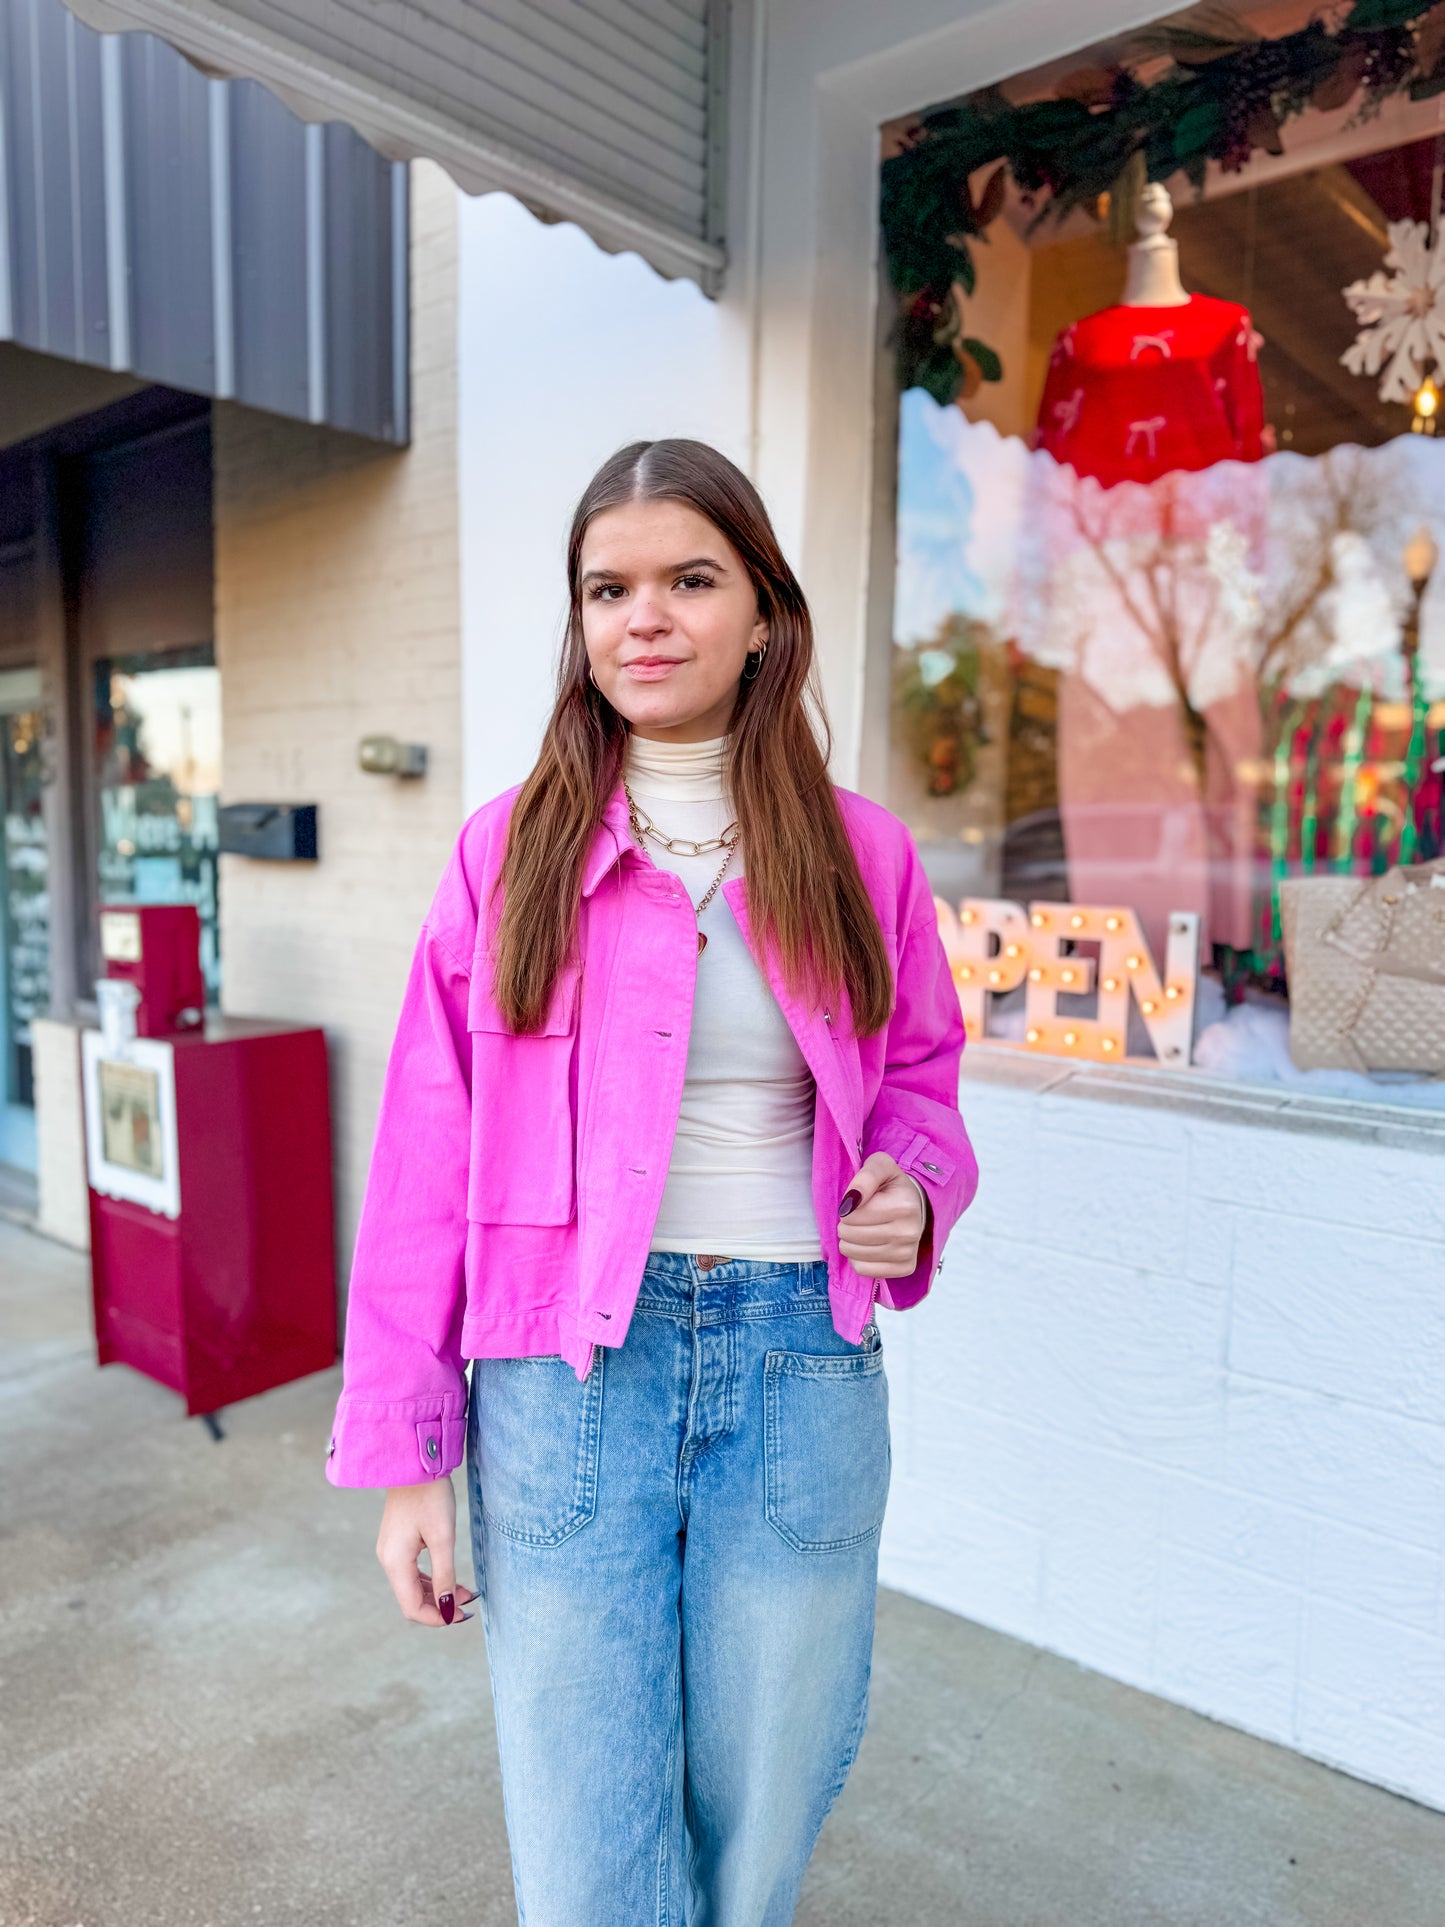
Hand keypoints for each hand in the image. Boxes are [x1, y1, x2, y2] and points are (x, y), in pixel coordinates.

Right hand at [377, 1478, 477, 1626]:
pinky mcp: (398, 1541)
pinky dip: (430, 1579)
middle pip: (411, 1599)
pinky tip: (450, 1579)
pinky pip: (411, 1571)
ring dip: (437, 1594)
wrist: (415, 1463)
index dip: (437, 1618)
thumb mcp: (443, 1537)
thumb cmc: (431, 1496)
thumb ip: (444, 1575)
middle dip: (439, 1607)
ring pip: (412, 1586)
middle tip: (469, 1605)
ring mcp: (391, 1550)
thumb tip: (448, 1609)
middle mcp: (388, 1560)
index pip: (412, 1607)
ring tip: (466, 1593)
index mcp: (395, 1562)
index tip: (462, 1616)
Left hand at [836, 1152, 926, 1279]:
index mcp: (904, 1206)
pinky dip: (858, 1258)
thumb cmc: (891, 1185)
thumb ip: (865, 1177)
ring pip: (854, 1254)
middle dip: (846, 1225)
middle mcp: (909, 1232)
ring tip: (861, 1230)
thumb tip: (850, 1202)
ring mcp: (908, 1253)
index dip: (847, 1208)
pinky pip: (863, 1269)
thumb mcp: (879, 1166)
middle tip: (858, 1217)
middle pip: (851, 1235)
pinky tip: (867, 1246)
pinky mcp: (904, 1268)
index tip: (858, 1203)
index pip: (851, 1215)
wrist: (914, 1205)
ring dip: (849, 1241)